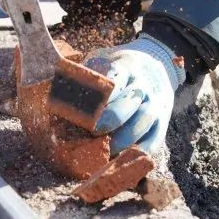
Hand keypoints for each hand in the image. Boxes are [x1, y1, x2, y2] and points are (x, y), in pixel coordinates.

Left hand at [84, 35, 185, 154]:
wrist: (157, 61)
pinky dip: (137, 152)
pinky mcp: (162, 121)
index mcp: (125, 67)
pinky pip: (153, 141)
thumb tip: (55, 98)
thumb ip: (84, 76)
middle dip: (107, 123)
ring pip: (141, 125)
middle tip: (92, 133)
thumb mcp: (103, 59)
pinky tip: (122, 158)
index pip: (111, 83)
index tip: (80, 113)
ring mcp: (155, 103)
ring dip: (121, 141)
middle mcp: (142, 85)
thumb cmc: (120, 66)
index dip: (95, 101)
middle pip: (125, 106)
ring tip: (104, 152)